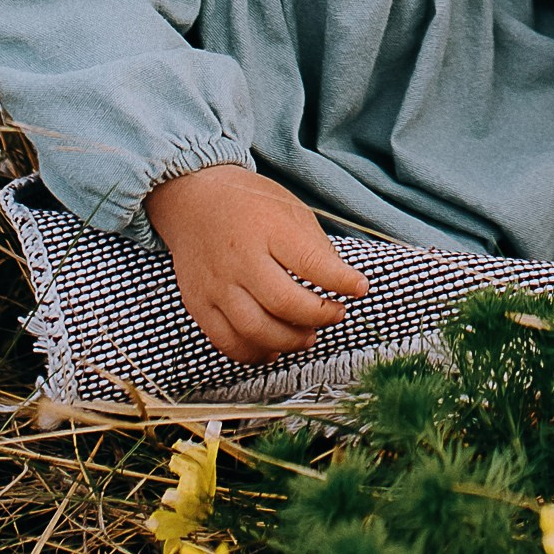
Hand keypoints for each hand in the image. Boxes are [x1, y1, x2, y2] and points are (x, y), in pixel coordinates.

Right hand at [144, 163, 366, 364]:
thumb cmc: (250, 205)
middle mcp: (239, 259)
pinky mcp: (199, 304)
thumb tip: (342, 285)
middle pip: (284, 303)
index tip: (360, 288)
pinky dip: (255, 353)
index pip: (311, 262)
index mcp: (267, 228)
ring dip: (290, 341)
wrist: (193, 199)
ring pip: (256, 330)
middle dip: (319, 316)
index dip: (342, 281)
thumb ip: (315, 248)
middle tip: (335, 314)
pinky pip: (227, 341)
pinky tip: (274, 347)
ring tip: (308, 335)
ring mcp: (216, 284)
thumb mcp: (290, 210)